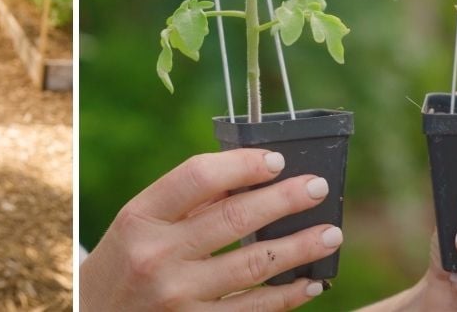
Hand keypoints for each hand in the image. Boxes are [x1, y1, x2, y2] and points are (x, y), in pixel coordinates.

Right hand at [80, 149, 341, 310]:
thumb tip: (249, 176)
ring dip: (298, 248)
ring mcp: (176, 297)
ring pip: (252, 266)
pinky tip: (309, 282)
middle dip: (283, 200)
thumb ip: (186, 202)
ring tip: (330, 234)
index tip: (277, 160)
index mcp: (140, 218)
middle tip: (317, 188)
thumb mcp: (138, 225)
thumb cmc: (126, 262)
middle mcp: (156, 256)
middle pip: (233, 219)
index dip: (242, 165)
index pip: (196, 178)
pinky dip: (286, 296)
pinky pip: (251, 311)